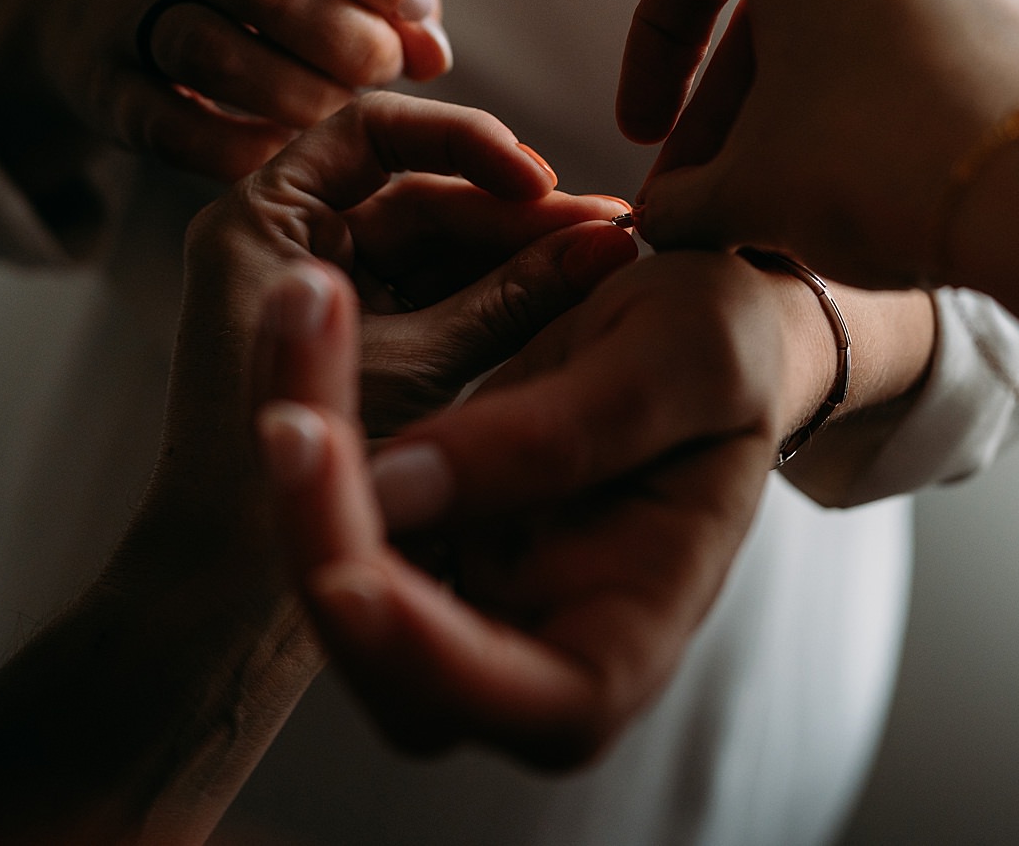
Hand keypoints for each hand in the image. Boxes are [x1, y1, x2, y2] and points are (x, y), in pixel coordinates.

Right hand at [0, 0, 453, 191]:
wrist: (94, 17)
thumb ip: (383, 2)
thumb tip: (433, 52)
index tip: (410, 9)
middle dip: (343, 40)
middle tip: (381, 72)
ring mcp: (129, 15)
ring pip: (209, 51)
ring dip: (294, 97)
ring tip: (334, 119)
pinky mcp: (105, 89)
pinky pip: (168, 125)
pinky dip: (235, 148)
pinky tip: (280, 154)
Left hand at [156, 92, 637, 525]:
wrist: (229, 599)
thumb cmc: (284, 477)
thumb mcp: (412, 368)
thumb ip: (508, 297)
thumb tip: (606, 239)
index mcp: (263, 221)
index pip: (372, 133)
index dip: (461, 141)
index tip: (534, 177)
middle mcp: (291, 245)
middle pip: (422, 194)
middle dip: (516, 214)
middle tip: (612, 228)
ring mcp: (331, 298)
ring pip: (444, 251)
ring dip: (522, 257)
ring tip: (611, 260)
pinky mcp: (366, 348)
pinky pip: (445, 301)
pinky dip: (504, 301)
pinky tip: (575, 299)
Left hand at [260, 251, 828, 766]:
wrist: (699, 316)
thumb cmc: (729, 345)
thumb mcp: (683, 359)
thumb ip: (557, 434)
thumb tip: (394, 490)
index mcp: (629, 640)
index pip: (533, 705)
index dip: (432, 658)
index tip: (351, 576)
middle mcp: (529, 645)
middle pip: (391, 655)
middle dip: (323, 538)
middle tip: (290, 414)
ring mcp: (459, 596)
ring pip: (332, 573)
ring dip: (294, 458)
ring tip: (295, 313)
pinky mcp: (412, 534)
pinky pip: (326, 500)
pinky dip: (303, 414)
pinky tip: (301, 322)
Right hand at [616, 0, 1018, 288]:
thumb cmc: (883, 164)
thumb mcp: (748, 189)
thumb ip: (682, 200)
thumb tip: (661, 223)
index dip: (649, 55)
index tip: (644, 136)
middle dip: (728, 105)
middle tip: (703, 192)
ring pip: (852, 19)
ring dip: (800, 106)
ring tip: (778, 201)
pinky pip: (923, 37)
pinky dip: (877, 97)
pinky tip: (866, 182)